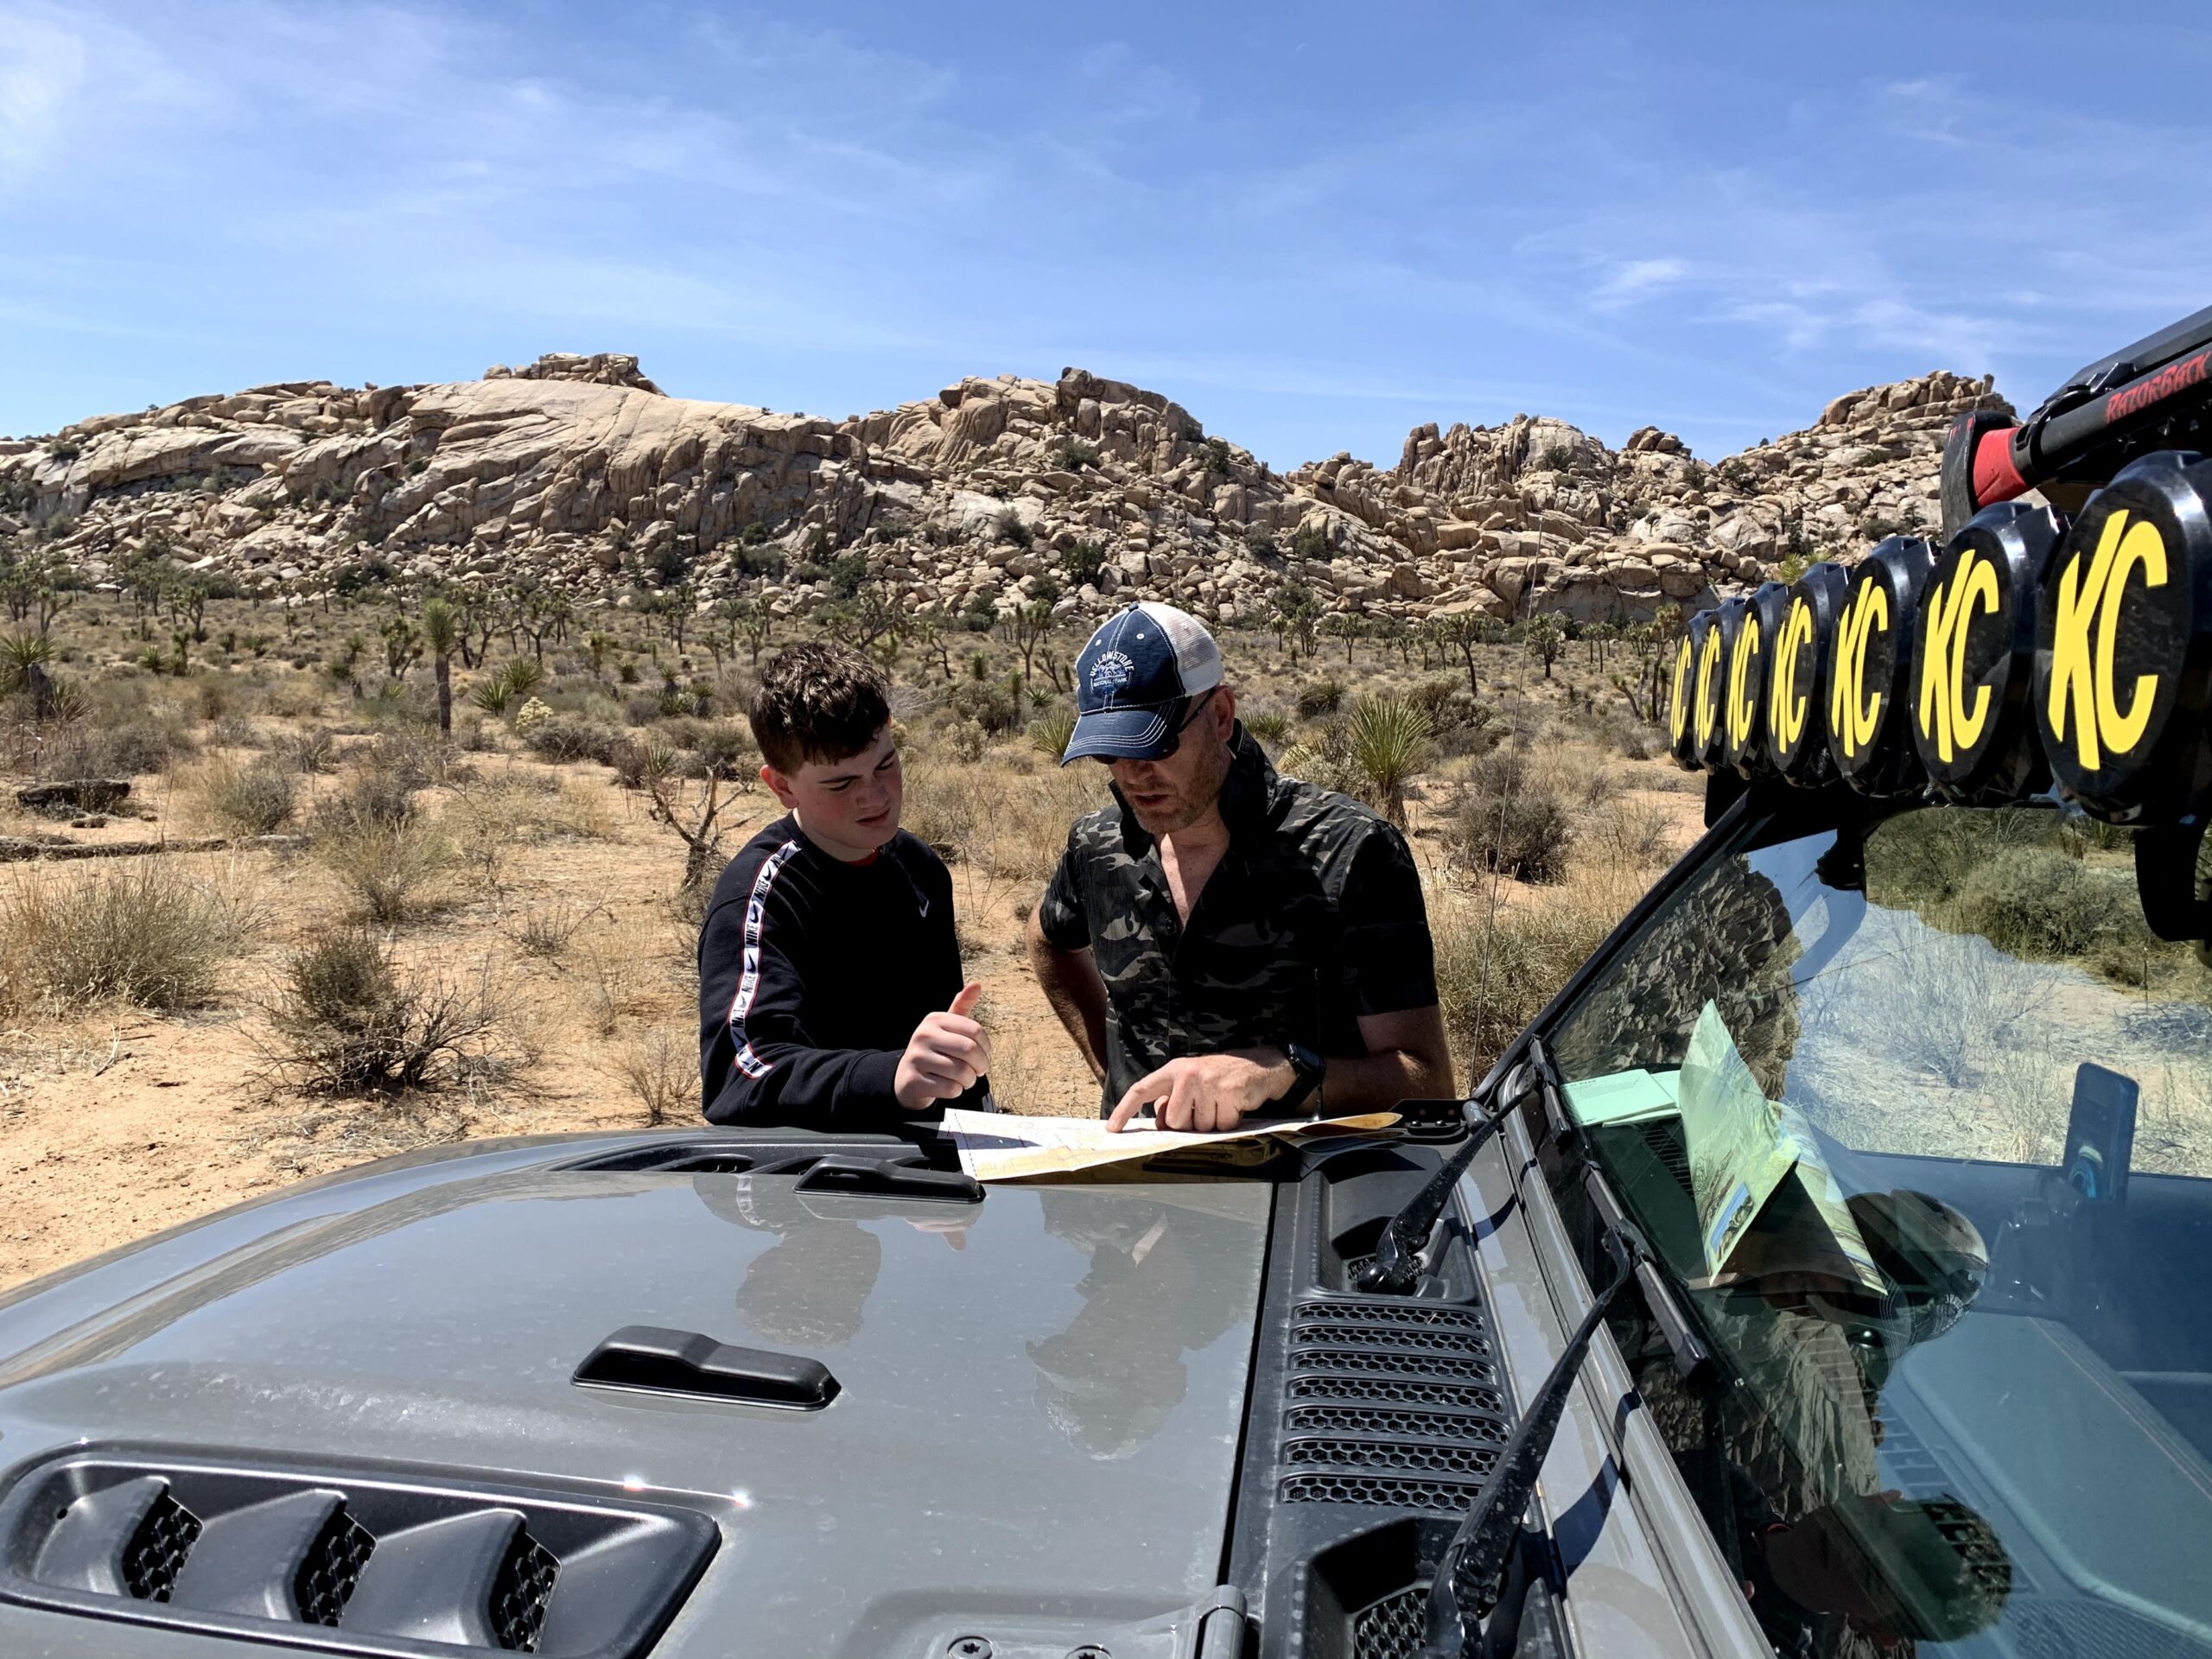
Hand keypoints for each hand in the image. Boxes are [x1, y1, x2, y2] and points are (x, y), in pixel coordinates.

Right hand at [894, 983, 991, 1110]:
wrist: (907, 1078)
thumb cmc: (934, 1050)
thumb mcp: (947, 1027)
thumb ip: (962, 1007)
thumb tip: (976, 984)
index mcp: (935, 1019)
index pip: (975, 1031)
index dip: (987, 1048)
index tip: (984, 1055)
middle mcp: (923, 1035)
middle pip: (970, 1051)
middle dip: (981, 1065)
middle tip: (979, 1071)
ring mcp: (917, 1058)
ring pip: (962, 1072)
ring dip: (970, 1080)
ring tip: (965, 1079)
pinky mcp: (915, 1080)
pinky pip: (950, 1088)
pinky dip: (957, 1091)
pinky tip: (950, 1086)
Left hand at [1107, 1049, 1294, 1132]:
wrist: (1259, 1066)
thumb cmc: (1220, 1078)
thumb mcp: (1191, 1082)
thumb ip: (1173, 1100)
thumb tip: (1162, 1122)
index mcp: (1174, 1070)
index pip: (1141, 1090)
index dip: (1124, 1110)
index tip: (1112, 1128)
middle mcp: (1188, 1074)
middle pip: (1176, 1122)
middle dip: (1192, 1123)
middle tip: (1206, 1108)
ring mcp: (1208, 1083)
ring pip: (1200, 1127)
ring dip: (1213, 1122)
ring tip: (1221, 1104)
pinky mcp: (1228, 1093)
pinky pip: (1222, 1126)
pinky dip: (1230, 1122)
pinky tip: (1235, 1106)